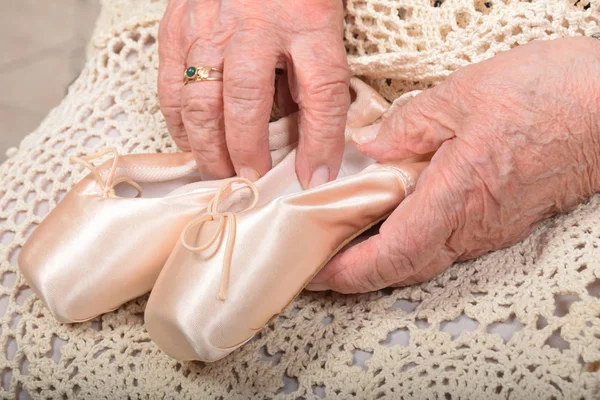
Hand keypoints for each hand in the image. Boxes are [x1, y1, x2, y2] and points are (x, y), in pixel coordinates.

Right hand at [158, 0, 349, 186]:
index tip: (315, 178)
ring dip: (209, 148)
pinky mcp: (176, 26)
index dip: (320, 142)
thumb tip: (303, 141)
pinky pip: (170, 87)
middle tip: (250, 185)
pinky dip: (180, 124)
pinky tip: (192, 143)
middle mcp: (254, 26)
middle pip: (245, 102)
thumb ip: (312, 81)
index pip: (321, 92)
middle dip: (246, 153)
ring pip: (200, 101)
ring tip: (220, 175)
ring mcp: (208, 25)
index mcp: (305, 23)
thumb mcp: (320, 29)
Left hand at [308, 37, 599, 292]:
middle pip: (404, 268)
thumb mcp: (464, 96)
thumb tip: (369, 143)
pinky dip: (412, 239)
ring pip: (426, 258)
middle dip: (358, 272)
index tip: (316, 273)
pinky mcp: (505, 219)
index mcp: (455, 198)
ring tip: (349, 238)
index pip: (391, 256)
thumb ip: (408, 125)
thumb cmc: (551, 96)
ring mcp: (492, 228)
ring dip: (384, 258)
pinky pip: (448, 242)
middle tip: (322, 258)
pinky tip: (397, 217)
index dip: (349, 272)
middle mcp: (473, 226)